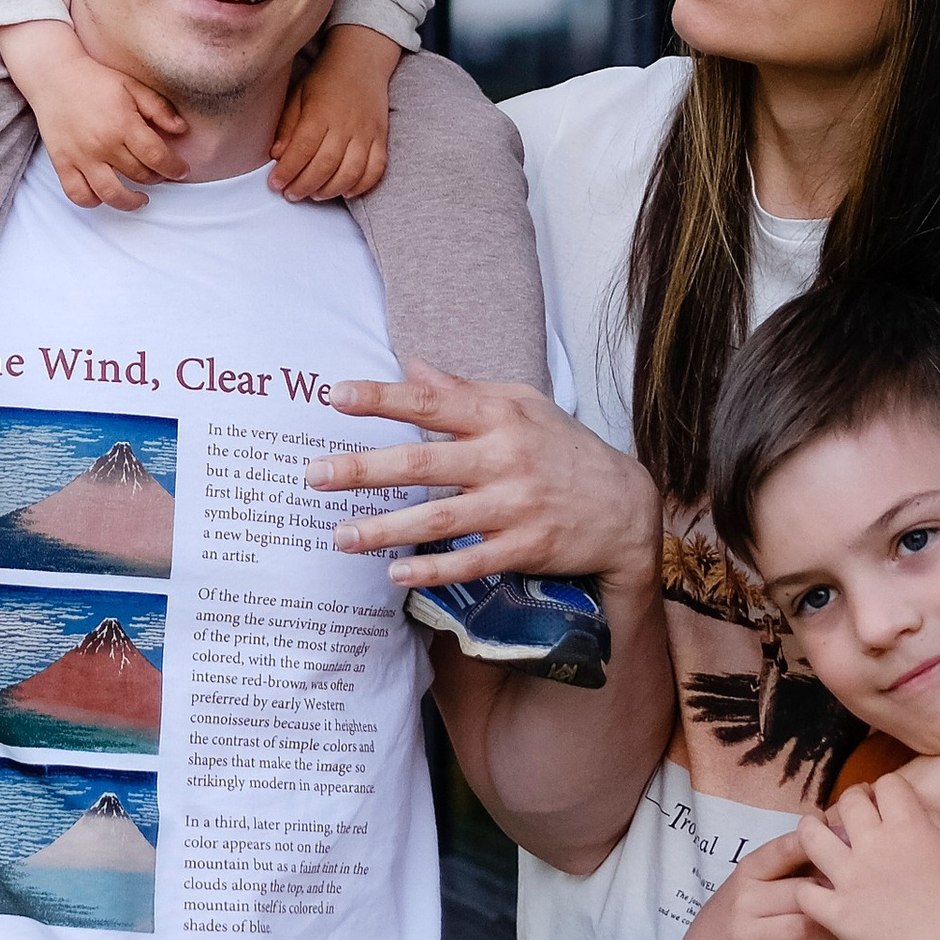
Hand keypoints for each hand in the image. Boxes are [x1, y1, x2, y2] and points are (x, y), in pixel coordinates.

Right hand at [0, 19, 189, 209]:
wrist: (54, 76)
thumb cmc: (95, 80)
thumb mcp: (132, 86)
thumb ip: (159, 108)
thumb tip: (182, 129)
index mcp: (123, 123)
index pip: (157, 156)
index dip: (174, 168)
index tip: (181, 171)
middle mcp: (103, 144)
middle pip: (138, 175)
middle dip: (157, 178)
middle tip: (160, 174)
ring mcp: (81, 156)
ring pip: (110, 194)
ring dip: (130, 202)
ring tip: (140, 199)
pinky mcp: (62, 163)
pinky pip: (78, 194)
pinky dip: (93, 201)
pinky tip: (104, 195)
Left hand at [268, 26, 398, 203]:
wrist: (362, 61)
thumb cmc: (325, 79)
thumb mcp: (298, 94)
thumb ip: (288, 125)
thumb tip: (277, 155)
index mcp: (320, 112)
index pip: (303, 148)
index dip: (288, 171)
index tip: (275, 184)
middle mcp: (345, 124)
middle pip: (326, 165)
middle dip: (305, 185)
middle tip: (291, 194)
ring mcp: (366, 132)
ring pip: (351, 171)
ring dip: (331, 190)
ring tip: (314, 194)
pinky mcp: (381, 138)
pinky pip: (377, 168)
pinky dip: (362, 185)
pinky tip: (345, 191)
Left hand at [306, 371, 663, 592]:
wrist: (625, 506)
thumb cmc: (564, 448)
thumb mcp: (522, 404)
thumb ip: (463, 390)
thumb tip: (411, 368)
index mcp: (499, 414)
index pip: (430, 400)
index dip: (382, 397)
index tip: (335, 396)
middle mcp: (504, 456)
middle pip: (423, 461)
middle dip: (364, 469)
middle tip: (315, 474)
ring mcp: (515, 504)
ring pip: (439, 517)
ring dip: (385, 528)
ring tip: (341, 535)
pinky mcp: (526, 546)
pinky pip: (471, 561)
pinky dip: (433, 568)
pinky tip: (396, 571)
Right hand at [677, 832, 843, 939]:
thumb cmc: (744, 919)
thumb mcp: (756, 886)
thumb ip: (790, 865)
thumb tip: (836, 826)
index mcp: (748, 872)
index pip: (784, 849)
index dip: (819, 846)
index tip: (852, 848)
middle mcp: (742, 900)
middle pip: (803, 894)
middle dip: (839, 900)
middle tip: (872, 906)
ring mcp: (742, 938)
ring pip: (801, 932)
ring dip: (835, 938)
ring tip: (858, 939)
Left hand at [797, 770, 939, 939]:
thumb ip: (934, 821)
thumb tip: (912, 805)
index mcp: (908, 827)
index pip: (887, 784)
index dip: (886, 789)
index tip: (885, 800)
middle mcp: (875, 846)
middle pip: (848, 802)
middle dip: (852, 800)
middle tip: (854, 811)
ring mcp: (852, 880)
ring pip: (810, 837)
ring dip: (810, 829)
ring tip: (813, 830)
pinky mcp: (840, 914)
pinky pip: (806, 892)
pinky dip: (807, 889)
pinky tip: (815, 888)